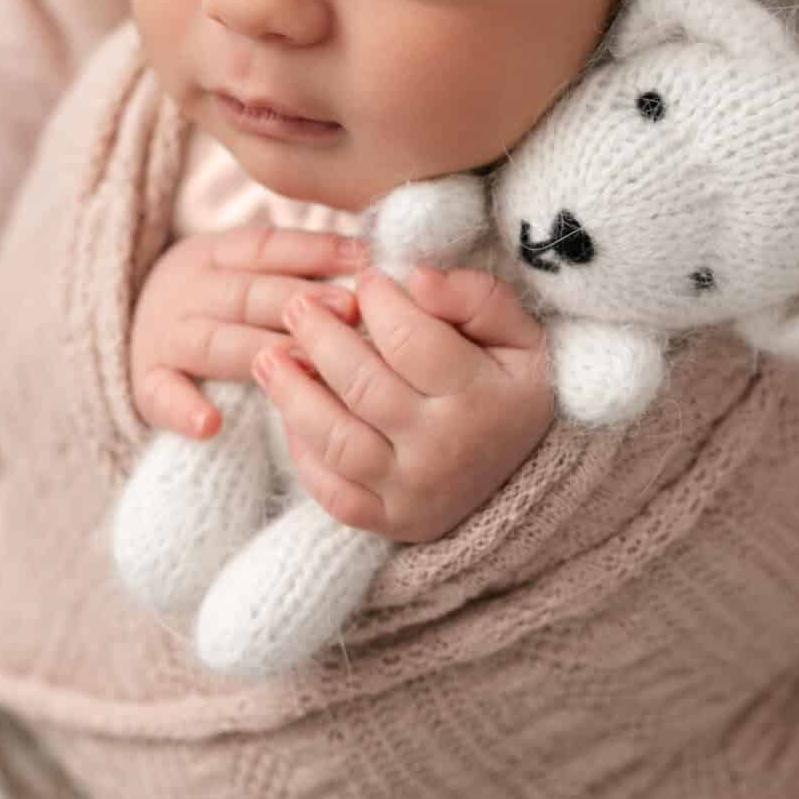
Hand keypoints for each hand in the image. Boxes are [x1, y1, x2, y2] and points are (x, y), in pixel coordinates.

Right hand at [129, 226, 364, 440]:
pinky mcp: (146, 383)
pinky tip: (210, 425)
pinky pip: (161, 396)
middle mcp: (187, 292)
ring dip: (262, 351)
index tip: (363, 259)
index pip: (265, 247)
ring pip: (216, 344)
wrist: (123, 322)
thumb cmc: (214, 300)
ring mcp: (165, 338)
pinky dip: (183, 410)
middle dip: (300, 301)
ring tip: (307, 364)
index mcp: (212, 255)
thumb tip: (370, 261)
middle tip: (350, 310)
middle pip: (246, 295)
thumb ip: (292, 266)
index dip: (315, 251)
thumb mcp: (240, 268)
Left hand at [254, 267, 554, 544]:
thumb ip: (478, 298)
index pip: (410, 341)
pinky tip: (290, 413)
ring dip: (292, 394)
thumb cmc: (514, 388)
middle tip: (298, 305)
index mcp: (480, 398)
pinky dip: (302, 452)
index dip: (378, 302)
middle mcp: (444, 450)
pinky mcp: (389, 521)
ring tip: (269, 357)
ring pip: (336, 440)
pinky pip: (331, 491)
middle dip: (320, 337)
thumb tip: (417, 277)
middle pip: (363, 385)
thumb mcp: (522, 336)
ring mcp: (413, 492)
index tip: (366, 280)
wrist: (530, 476)